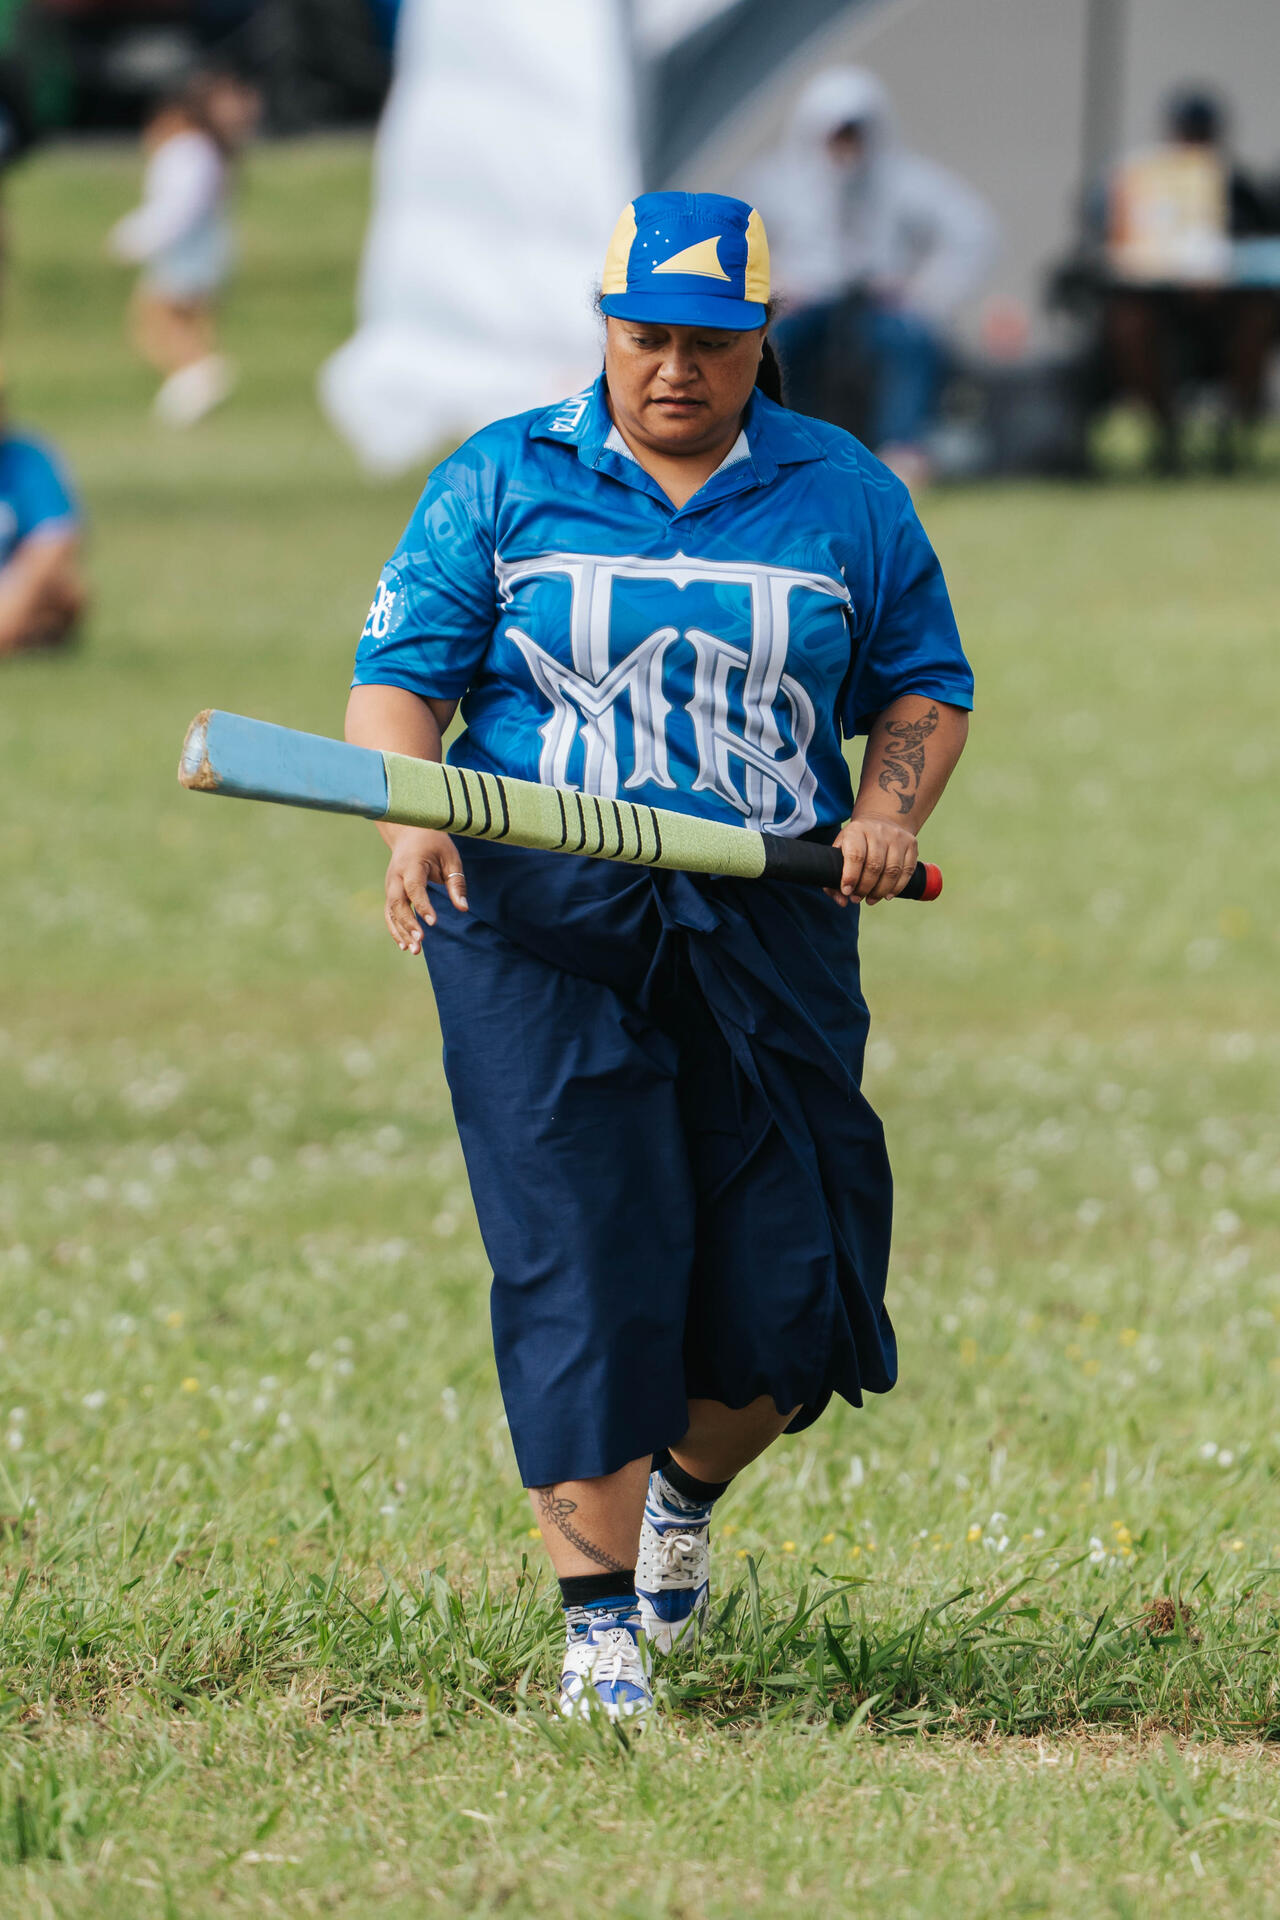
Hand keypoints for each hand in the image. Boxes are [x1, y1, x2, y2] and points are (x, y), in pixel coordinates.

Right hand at [383, 828, 466, 952]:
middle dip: (407, 924)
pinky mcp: (390, 893)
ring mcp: (390, 885)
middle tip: (420, 942)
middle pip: (397, 903)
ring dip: (401, 932)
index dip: (423, 906)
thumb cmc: (435, 845)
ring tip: (414, 951)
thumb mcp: (450, 858)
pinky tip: (405, 946)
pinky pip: (389, 914)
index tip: (433, 922)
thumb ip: (457, 883)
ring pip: (391, 912)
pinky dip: (395, 929)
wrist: (410, 833)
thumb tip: (463, 909)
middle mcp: (395, 876)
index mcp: (410, 865)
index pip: (414, 888)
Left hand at [827, 817, 917, 907]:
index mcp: (856, 830)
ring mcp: (897, 837)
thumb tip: (842, 901)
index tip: (847, 891)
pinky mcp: (911, 844)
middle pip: (874, 866)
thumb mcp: (840, 851)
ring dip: (880, 891)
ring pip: (892, 871)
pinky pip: (907, 871)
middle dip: (865, 888)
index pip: (855, 855)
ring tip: (871, 899)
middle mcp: (878, 831)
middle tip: (857, 898)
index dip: (851, 877)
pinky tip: (887, 895)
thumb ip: (834, 877)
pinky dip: (897, 888)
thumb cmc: (856, 842)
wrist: (882, 821)